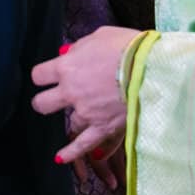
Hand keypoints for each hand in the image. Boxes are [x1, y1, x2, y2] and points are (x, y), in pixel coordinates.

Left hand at [31, 26, 138, 188]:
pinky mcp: (103, 128)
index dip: (43, 76)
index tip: (49, 76)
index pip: (39, 76)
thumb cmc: (129, 46)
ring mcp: (86, 112)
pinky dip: (71, 153)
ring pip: (69, 123)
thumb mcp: (100, 36)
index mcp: (66, 67)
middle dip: (46, 102)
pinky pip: (82, 146)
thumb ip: (80, 47)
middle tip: (55, 99)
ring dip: (76, 119)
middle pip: (42, 104)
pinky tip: (60, 157)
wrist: (155, 67)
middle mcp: (71, 92)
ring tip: (86, 116)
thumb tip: (67, 53)